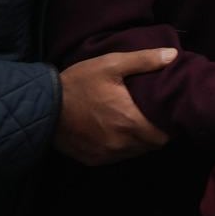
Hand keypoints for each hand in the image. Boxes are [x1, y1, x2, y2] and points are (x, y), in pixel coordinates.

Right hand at [55, 47, 176, 164]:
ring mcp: (106, 154)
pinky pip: (116, 157)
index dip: (168, 127)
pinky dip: (120, 148)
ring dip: (138, 142)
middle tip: (153, 117)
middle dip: (155, 134)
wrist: (42, 107)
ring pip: (134, 153)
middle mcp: (120, 143)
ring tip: (135, 123)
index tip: (167, 115)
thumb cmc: (78, 83)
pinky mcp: (92, 160)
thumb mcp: (110, 64)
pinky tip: (115, 132)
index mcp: (129, 121)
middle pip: (151, 146)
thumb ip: (144, 61)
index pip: (163, 136)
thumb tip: (173, 56)